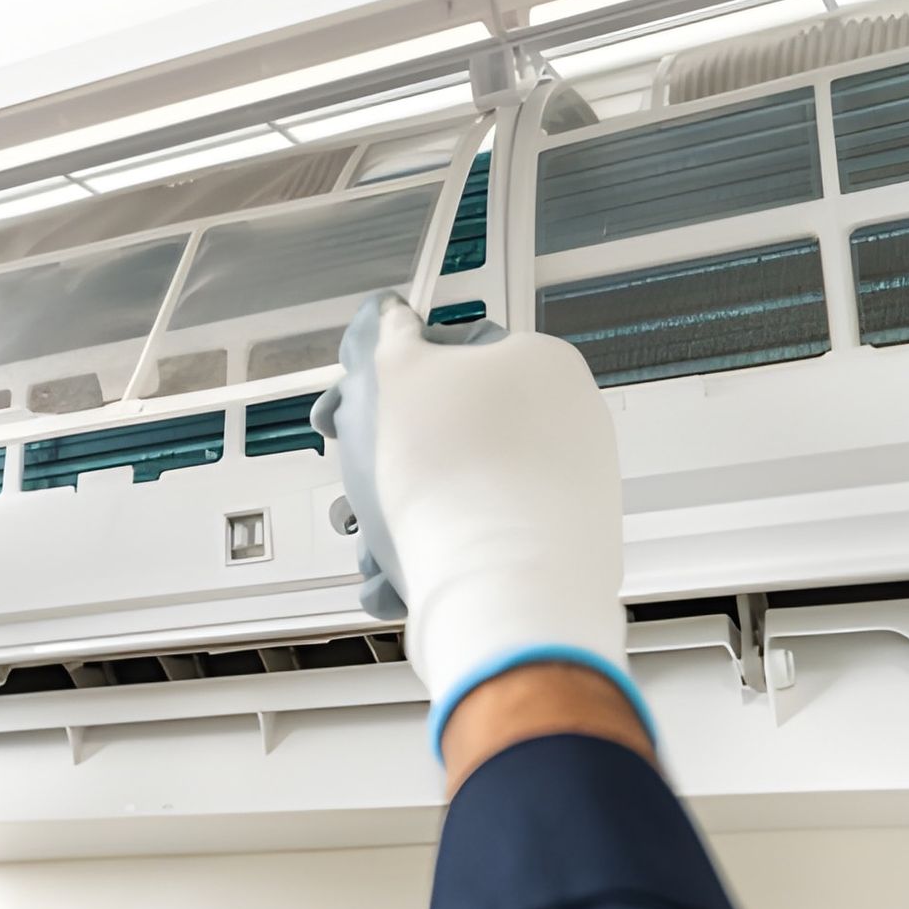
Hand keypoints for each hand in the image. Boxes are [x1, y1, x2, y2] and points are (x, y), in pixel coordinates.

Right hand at [310, 294, 651, 756]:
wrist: (503, 592)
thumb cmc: (450, 474)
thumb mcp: (389, 372)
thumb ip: (379, 333)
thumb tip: (385, 316)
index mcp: (538, 364)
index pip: (447, 348)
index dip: (378, 376)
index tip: (341, 410)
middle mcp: (565, 423)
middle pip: (444, 429)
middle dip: (379, 461)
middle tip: (351, 480)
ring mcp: (566, 493)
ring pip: (454, 491)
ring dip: (394, 515)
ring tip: (368, 542)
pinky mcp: (555, 554)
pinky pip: (478, 541)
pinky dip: (431, 555)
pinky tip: (395, 577)